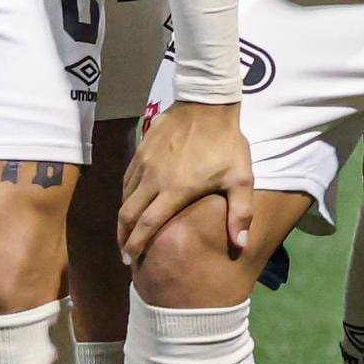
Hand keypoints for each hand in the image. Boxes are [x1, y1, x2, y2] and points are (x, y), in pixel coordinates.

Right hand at [118, 97, 256, 262]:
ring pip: (124, 196)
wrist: (208, 103)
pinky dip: (125, 196)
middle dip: (122, 238)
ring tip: (126, 234)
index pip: (147, 224)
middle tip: (124, 256)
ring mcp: (144, 163)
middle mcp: (153, 179)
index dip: (136, 245)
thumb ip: (240, 212)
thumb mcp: (241, 178)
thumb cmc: (226, 143)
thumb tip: (241, 244)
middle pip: (127, 214)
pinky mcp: (141, 150)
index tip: (131, 260)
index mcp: (175, 190)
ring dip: (122, 218)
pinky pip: (127, 179)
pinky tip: (130, 203)